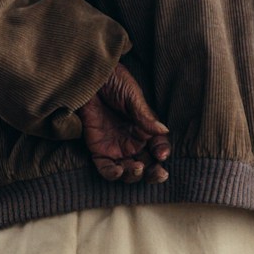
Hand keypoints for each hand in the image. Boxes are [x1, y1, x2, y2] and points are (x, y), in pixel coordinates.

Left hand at [79, 64, 170, 181]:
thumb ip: (145, 116)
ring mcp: (116, 147)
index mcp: (145, 129)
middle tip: (159, 173)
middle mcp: (133, 141)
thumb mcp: (132, 97)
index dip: (162, 152)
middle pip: (147, 164)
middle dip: (154, 173)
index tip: (162, 154)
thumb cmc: (114, 83)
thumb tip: (164, 130)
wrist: (89, 79)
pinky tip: (118, 170)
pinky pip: (106, 168)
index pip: (159, 146)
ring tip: (138, 168)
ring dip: (134, 175)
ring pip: (128, 170)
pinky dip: (113, 173)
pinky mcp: (98, 149)